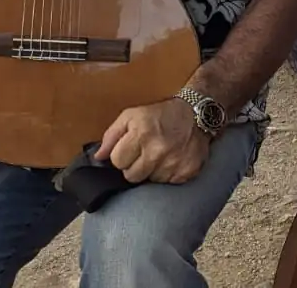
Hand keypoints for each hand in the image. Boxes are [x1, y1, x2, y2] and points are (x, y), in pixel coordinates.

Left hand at [94, 98, 209, 183]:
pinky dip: (168, 175)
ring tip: (160, 156)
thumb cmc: (162, 114)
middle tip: (145, 153)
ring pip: (150, 182)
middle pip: (131, 176)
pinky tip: (172, 160)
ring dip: (152, 171)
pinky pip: (168, 183)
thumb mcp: (132, 115)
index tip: (131, 148)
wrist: (198, 113)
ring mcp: (173, 163)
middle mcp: (157, 150)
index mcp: (141, 134)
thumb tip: (98, 157)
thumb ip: (111, 135)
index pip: (117, 161)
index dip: (122, 155)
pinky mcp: (187, 172)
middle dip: (135, 166)